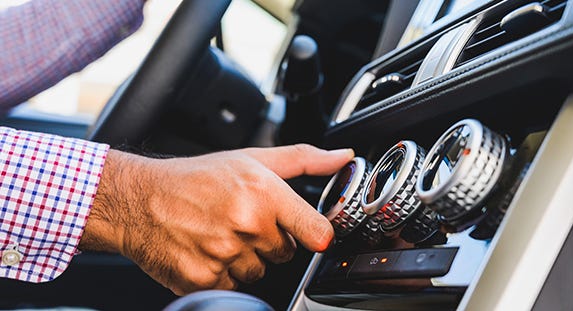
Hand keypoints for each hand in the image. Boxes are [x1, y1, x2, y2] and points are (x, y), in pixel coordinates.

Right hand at [79, 144, 352, 294]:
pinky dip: (224, 274)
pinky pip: (234, 287)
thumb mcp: (252, 159)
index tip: (309, 233)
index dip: (315, 234)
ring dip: (245, 259)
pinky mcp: (205, 279)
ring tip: (220, 233)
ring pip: (260, 272)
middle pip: (285, 253)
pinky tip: (208, 250)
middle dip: (268, 240)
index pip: (317, 232)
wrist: (139, 201)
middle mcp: (247, 224)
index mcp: (264, 193)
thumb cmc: (196, 178)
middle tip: (241, 220)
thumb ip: (304, 160)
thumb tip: (342, 158)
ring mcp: (226, 255)